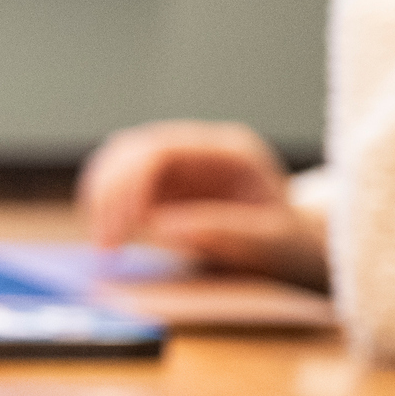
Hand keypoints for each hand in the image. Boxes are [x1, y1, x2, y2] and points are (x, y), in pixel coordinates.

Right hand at [77, 119, 327, 287]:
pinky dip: (104, 204)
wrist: (294, 247)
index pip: (162, 150)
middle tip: (105, 246)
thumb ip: (227, 231)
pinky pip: (117, 180)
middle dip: (109, 195)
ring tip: (104, 245)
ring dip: (100, 199)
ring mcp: (177, 162)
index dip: (133, 183)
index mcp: (230, 152)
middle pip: (131, 150)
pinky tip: (106, 233)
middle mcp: (198, 148)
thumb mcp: (274, 243)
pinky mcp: (160, 181)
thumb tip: (164, 225)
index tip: (127, 225)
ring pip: (116, 161)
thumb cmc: (290, 245)